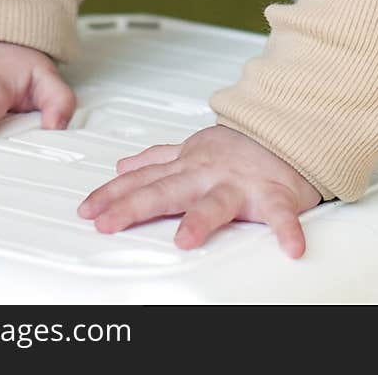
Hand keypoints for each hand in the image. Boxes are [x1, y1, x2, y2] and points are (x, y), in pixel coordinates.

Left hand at [78, 124, 321, 257]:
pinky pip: (280, 214)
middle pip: (166, 190)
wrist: (283, 129)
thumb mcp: (191, 148)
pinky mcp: (275, 194)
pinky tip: (290, 247)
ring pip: (218, 202)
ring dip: (202, 219)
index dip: (113, 194)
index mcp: (188, 165)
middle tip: (107, 223)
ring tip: (185, 239)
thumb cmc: (239, 148)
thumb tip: (123, 165)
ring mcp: (240, 183)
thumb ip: (156, 159)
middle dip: (134, 206)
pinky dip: (287, 229)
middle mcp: (208, 173)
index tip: (88, 210)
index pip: (143, 180)